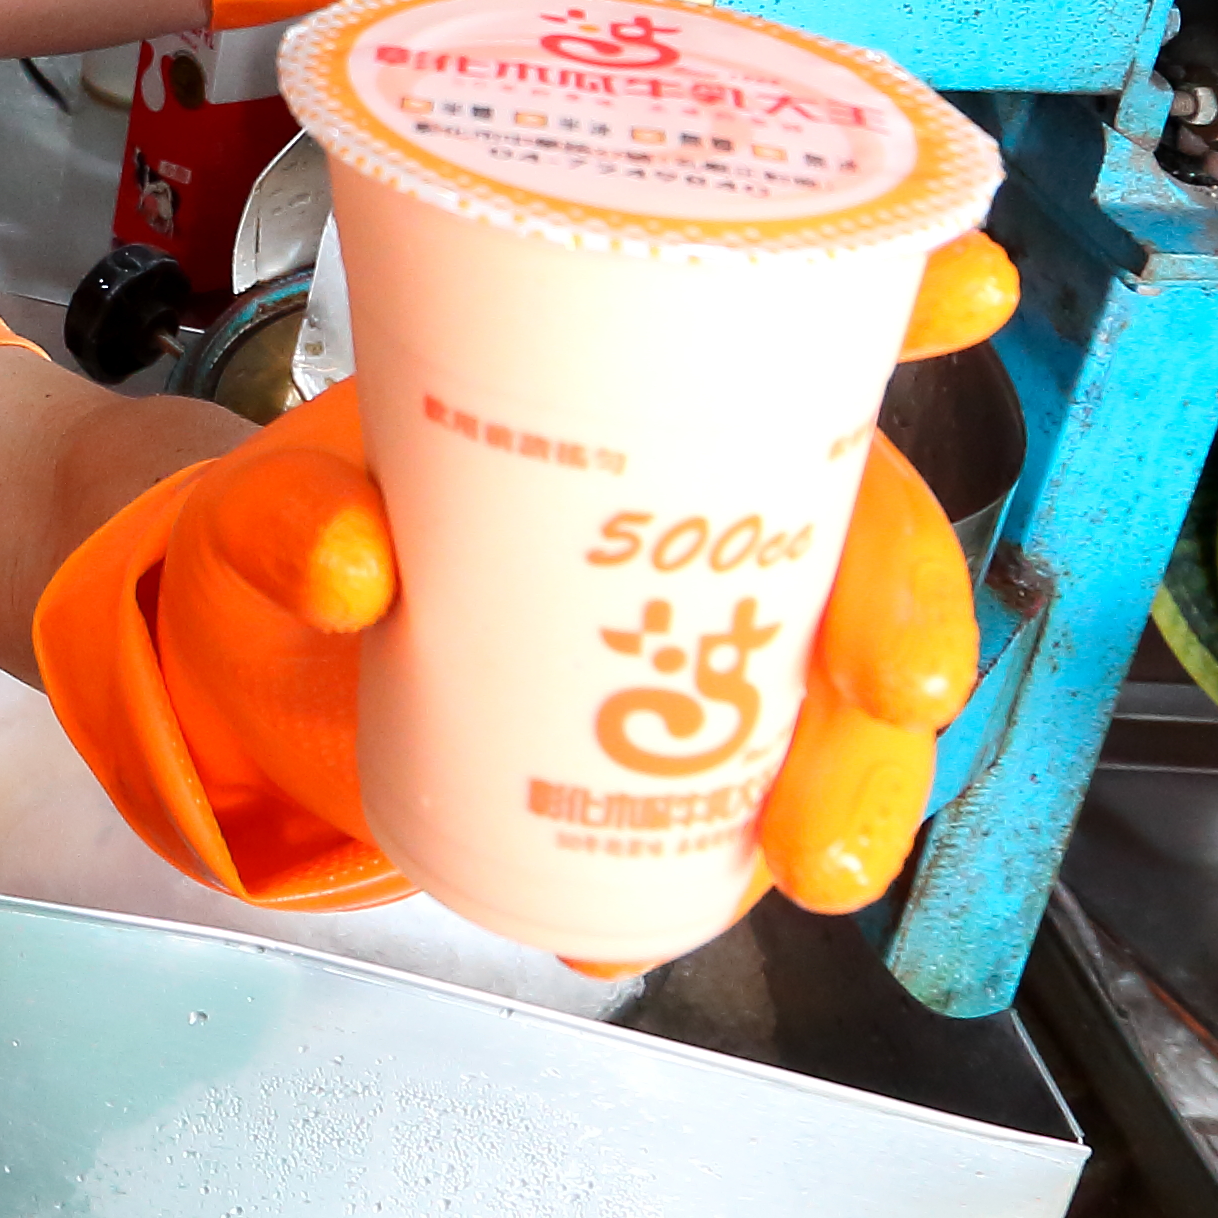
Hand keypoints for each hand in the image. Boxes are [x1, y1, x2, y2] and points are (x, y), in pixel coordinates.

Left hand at [34, 232, 1023, 959]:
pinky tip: (641, 931)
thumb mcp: (264, 509)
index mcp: (630, 393)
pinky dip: (694, 885)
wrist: (251, 673)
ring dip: (864, 779)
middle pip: (862, 536)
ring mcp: (691, 641)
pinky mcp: (656, 763)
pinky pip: (719, 826)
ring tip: (818, 859)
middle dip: (910, 610)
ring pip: (837, 699)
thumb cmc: (291, 537)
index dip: (896, 290)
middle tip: (896, 689)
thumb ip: (288, 521)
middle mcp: (696, 507)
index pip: (787, 318)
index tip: (965, 286)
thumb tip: (354, 566)